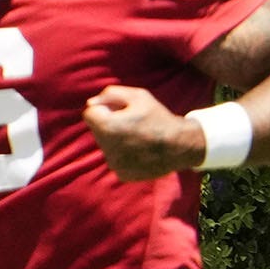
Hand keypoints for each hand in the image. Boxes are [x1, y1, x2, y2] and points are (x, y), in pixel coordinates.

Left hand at [85, 85, 205, 179]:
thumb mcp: (138, 95)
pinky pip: (116, 158)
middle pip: (97, 130)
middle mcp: (107, 148)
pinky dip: (123, 153)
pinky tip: (139, 149)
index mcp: (107, 126)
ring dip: (115, 139)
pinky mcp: (122, 174)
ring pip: (106, 145)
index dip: (105, 108)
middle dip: (109, 124)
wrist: (180, 146)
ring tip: (138, 136)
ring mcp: (114, 164)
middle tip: (132, 123)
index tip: (121, 110)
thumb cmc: (158, 117)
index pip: (89, 113)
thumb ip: (110, 94)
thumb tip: (91, 103)